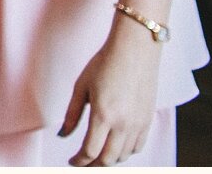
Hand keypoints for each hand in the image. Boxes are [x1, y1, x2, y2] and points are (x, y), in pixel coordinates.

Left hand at [59, 29, 162, 164]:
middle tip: (83, 163)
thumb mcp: (81, 87)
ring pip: (123, 155)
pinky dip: (125, 152)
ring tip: (97, 155)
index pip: (90, 151)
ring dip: (108, 159)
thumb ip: (72, 114)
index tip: (72, 161)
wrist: (134, 49)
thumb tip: (63, 135)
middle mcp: (123, 124)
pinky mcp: (148, 120)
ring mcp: (138, 123)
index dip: (79, 161)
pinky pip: (137, 146)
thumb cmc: (105, 63)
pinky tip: (115, 146)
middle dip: (93, 165)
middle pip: (108, 159)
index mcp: (103, 115)